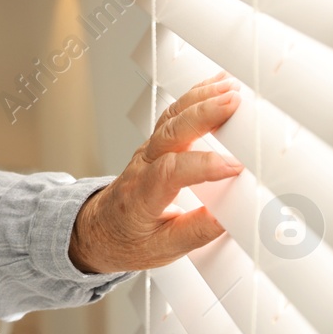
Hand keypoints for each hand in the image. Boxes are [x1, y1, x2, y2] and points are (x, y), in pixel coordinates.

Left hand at [68, 72, 243, 274]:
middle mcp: (142, 167)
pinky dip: (195, 96)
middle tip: (233, 102)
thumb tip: (230, 218)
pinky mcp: (156, 144)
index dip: (203, 165)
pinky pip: (174, 115)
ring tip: (230, 88)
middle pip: (170, 133)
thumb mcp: (161, 249)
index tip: (234, 167)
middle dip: (202, 114)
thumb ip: (195, 232)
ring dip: (200, 98)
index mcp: (141, 196)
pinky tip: (217, 84)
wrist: (98, 230)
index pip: (171, 172)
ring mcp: (147, 151)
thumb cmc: (127, 241)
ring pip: (171, 118)